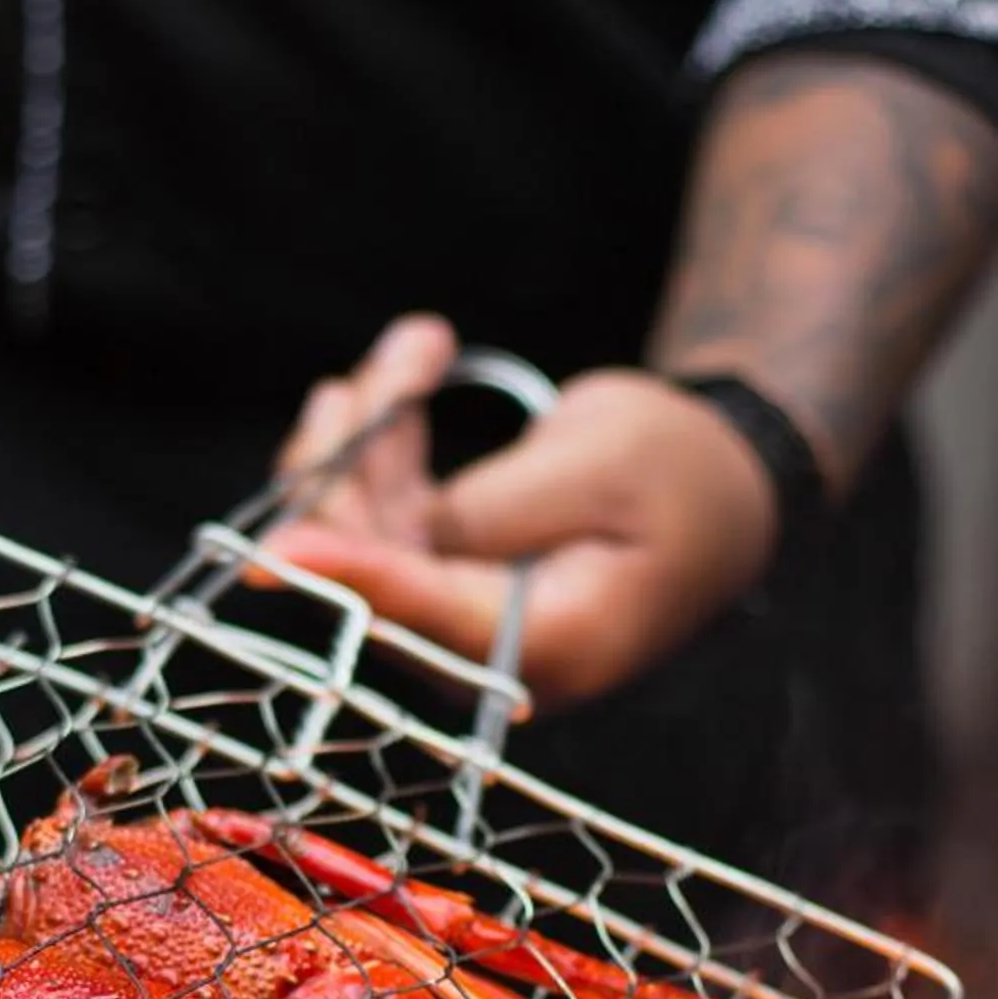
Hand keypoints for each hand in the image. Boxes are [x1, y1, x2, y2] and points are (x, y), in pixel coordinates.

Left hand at [262, 315, 780, 706]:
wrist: (724, 479)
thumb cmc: (679, 469)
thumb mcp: (597, 465)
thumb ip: (490, 510)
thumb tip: (387, 540)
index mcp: (554, 645)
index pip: (428, 618)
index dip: (349, 579)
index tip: (273, 552)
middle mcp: (497, 653)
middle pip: (378, 574)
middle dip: (349, 468)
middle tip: (361, 380)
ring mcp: (467, 616)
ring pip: (371, 533)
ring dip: (369, 436)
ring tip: (416, 345)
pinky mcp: (452, 575)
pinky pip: (388, 517)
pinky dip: (387, 444)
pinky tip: (403, 370)